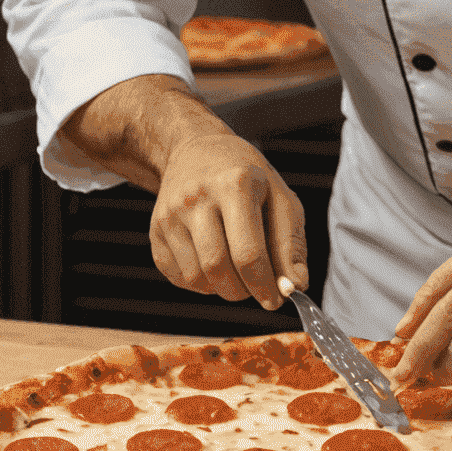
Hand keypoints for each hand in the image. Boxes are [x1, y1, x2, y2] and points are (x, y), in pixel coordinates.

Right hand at [61, 74, 307, 311]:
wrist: (196, 149)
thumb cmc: (246, 175)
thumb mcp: (280, 196)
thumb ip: (290, 243)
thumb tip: (296, 286)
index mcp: (234, 184)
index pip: (248, 252)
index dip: (264, 285)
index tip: (276, 301)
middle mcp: (197, 197)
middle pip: (218, 267)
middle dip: (243, 290)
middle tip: (257, 288)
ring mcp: (170, 214)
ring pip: (196, 276)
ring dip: (222, 288)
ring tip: (237, 272)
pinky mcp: (155, 230)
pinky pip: (178, 277)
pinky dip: (201, 283)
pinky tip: (214, 264)